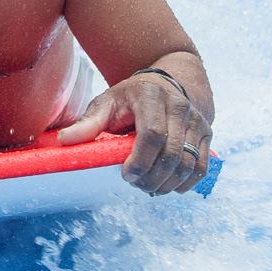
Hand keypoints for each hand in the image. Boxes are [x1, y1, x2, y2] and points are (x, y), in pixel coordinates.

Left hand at [58, 72, 211, 195]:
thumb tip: (64, 140)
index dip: (140, 161)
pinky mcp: (207, 132)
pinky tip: (169, 185)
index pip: (152, 134)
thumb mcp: (106, 103)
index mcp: (150, 96)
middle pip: (172, 153)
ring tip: (149, 187)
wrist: (166, 83)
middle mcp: (179, 105)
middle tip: (136, 185)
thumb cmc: (129, 98)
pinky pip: (201, 166)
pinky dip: (186, 182)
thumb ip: (88, 123)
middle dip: (152, 177)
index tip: (126, 175)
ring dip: (168, 184)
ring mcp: (196, 119)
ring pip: (188, 163)